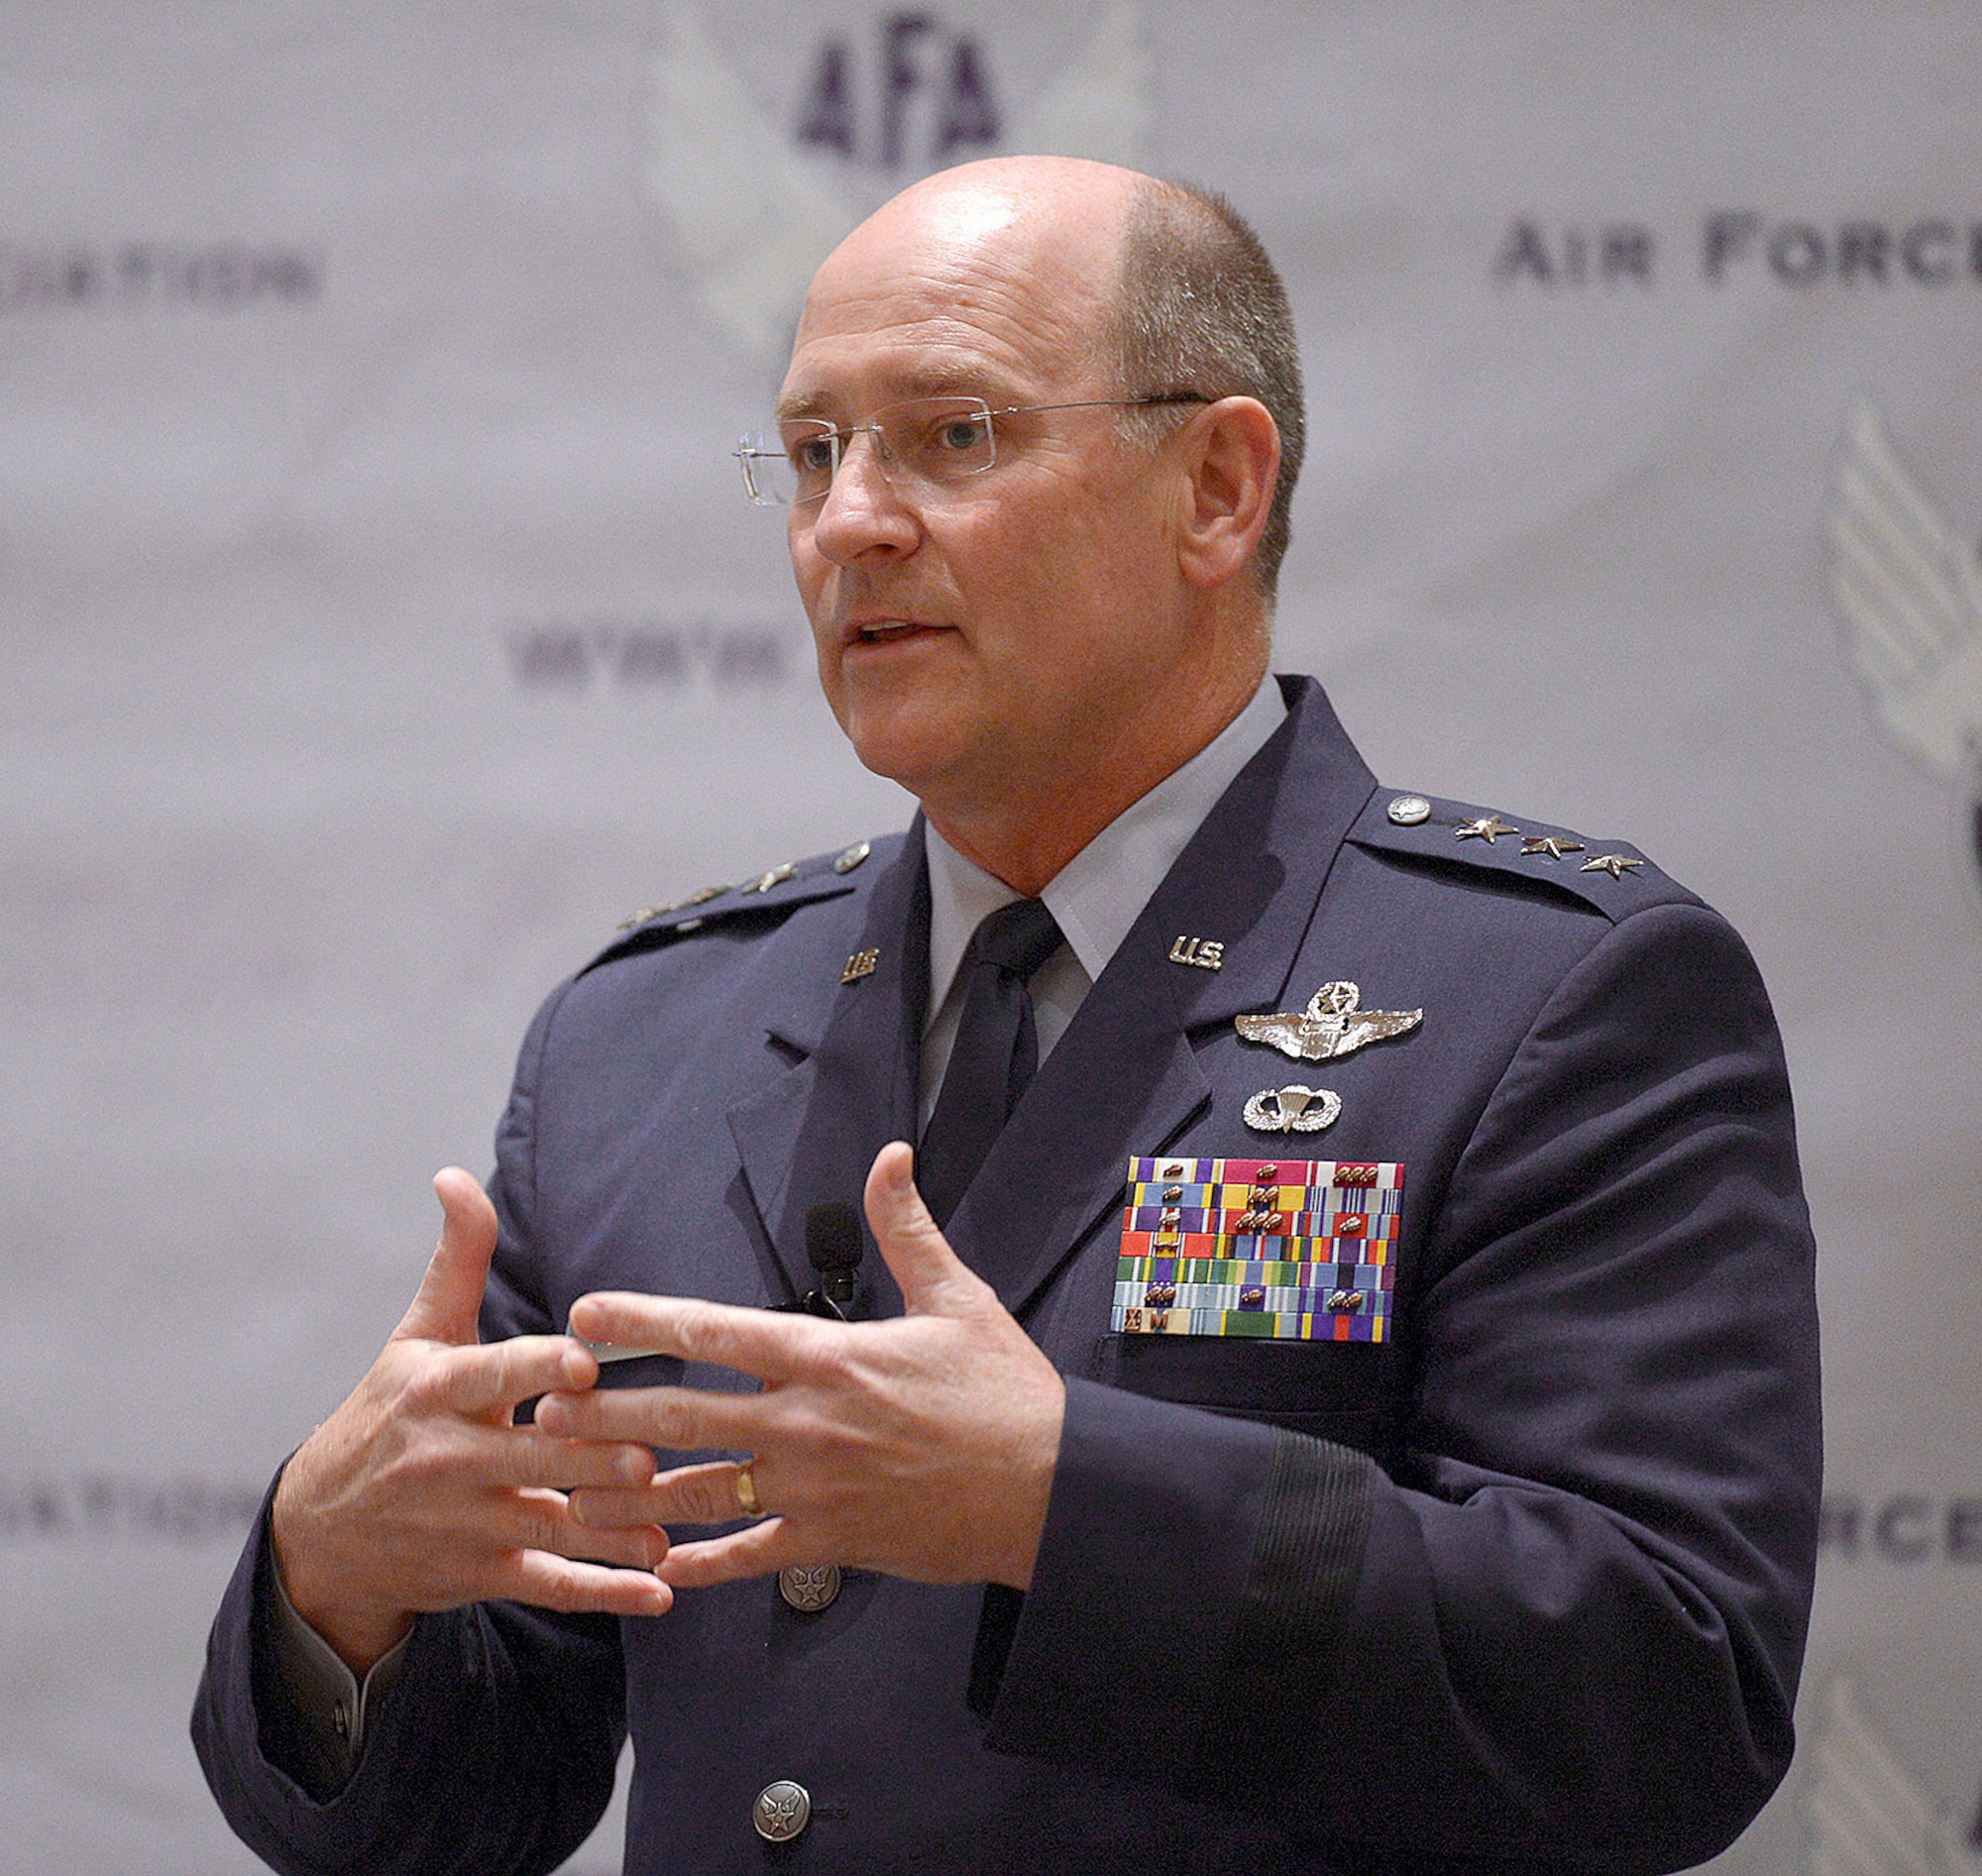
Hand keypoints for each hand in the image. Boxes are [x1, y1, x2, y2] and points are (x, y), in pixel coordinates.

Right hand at [270, 1168, 672, 1672]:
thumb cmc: (389, 1416)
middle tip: (649, 1455)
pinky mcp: (480, 1574)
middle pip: (529, 1453)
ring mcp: (464, 1522)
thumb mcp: (415, 1336)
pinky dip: (602, 1593)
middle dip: (589, 1456)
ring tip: (667, 1531)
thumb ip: (457, 1260)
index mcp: (436, 1391)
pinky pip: (547, 1586)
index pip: (492, 1373)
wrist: (321, 1533)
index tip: (583, 1359)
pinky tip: (657, 1593)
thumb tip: (456, 1175)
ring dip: (609, 1532)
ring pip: (545, 1525)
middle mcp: (447, 1458)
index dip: (537, 1366)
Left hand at [537, 1142, 1065, 1591]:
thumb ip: (908, 1228)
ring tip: (571, 1493)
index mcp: (829, 1356)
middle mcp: (806, 1423)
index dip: (644, 1319)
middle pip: (684, 1415)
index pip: (717, 1330)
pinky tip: (659, 1571)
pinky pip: (750, 1557)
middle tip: (542, 1413)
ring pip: (699, 1493)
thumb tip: (889, 1158)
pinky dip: (702, 1565)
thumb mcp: (960, 1297)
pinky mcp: (832, 1542)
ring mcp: (813, 1488)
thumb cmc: (1007, 1392)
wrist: (1051, 1489)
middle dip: (607, 1414)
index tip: (586, 1313)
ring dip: (631, 1494)